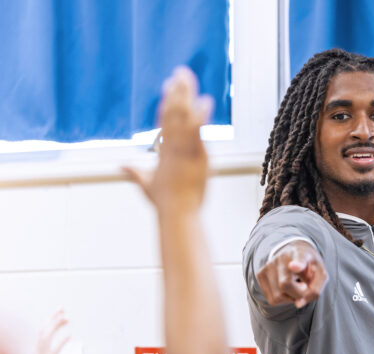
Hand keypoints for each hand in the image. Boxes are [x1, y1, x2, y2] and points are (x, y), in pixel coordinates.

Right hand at [124, 66, 211, 215]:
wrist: (177, 214)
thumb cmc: (165, 204)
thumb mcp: (147, 186)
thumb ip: (134, 174)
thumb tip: (120, 167)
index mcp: (163, 151)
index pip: (164, 121)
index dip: (167, 102)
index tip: (170, 86)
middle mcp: (171, 147)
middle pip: (172, 112)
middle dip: (176, 91)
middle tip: (180, 72)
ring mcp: (183, 150)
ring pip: (183, 117)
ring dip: (186, 95)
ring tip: (189, 77)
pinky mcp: (196, 155)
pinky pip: (198, 131)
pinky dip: (201, 115)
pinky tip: (205, 101)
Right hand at [256, 241, 327, 307]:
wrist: (294, 252)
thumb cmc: (309, 266)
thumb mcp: (320, 275)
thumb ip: (315, 290)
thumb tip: (299, 304)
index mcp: (301, 254)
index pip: (299, 259)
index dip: (297, 264)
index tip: (293, 266)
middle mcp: (281, 258)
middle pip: (286, 285)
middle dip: (298, 294)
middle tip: (304, 286)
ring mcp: (268, 266)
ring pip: (278, 296)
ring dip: (291, 297)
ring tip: (295, 285)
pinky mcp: (260, 275)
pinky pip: (272, 299)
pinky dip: (283, 299)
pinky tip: (287, 288)